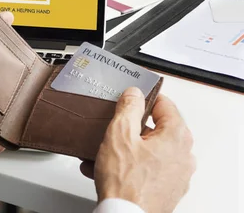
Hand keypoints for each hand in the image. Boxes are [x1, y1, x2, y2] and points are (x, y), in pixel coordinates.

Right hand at [81, 88, 195, 212]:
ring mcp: (176, 175)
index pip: (164, 104)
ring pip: (148, 151)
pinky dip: (128, 166)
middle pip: (155, 129)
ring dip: (124, 149)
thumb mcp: (120, 133)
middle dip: (129, 128)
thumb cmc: (126, 182)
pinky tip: (105, 168)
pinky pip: (145, 169)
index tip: (128, 100)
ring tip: (102, 152)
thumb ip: (128, 108)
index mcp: (177, 137)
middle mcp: (183, 156)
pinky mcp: (166, 190)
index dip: (142, 99)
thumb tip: (134, 94)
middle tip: (112, 129)